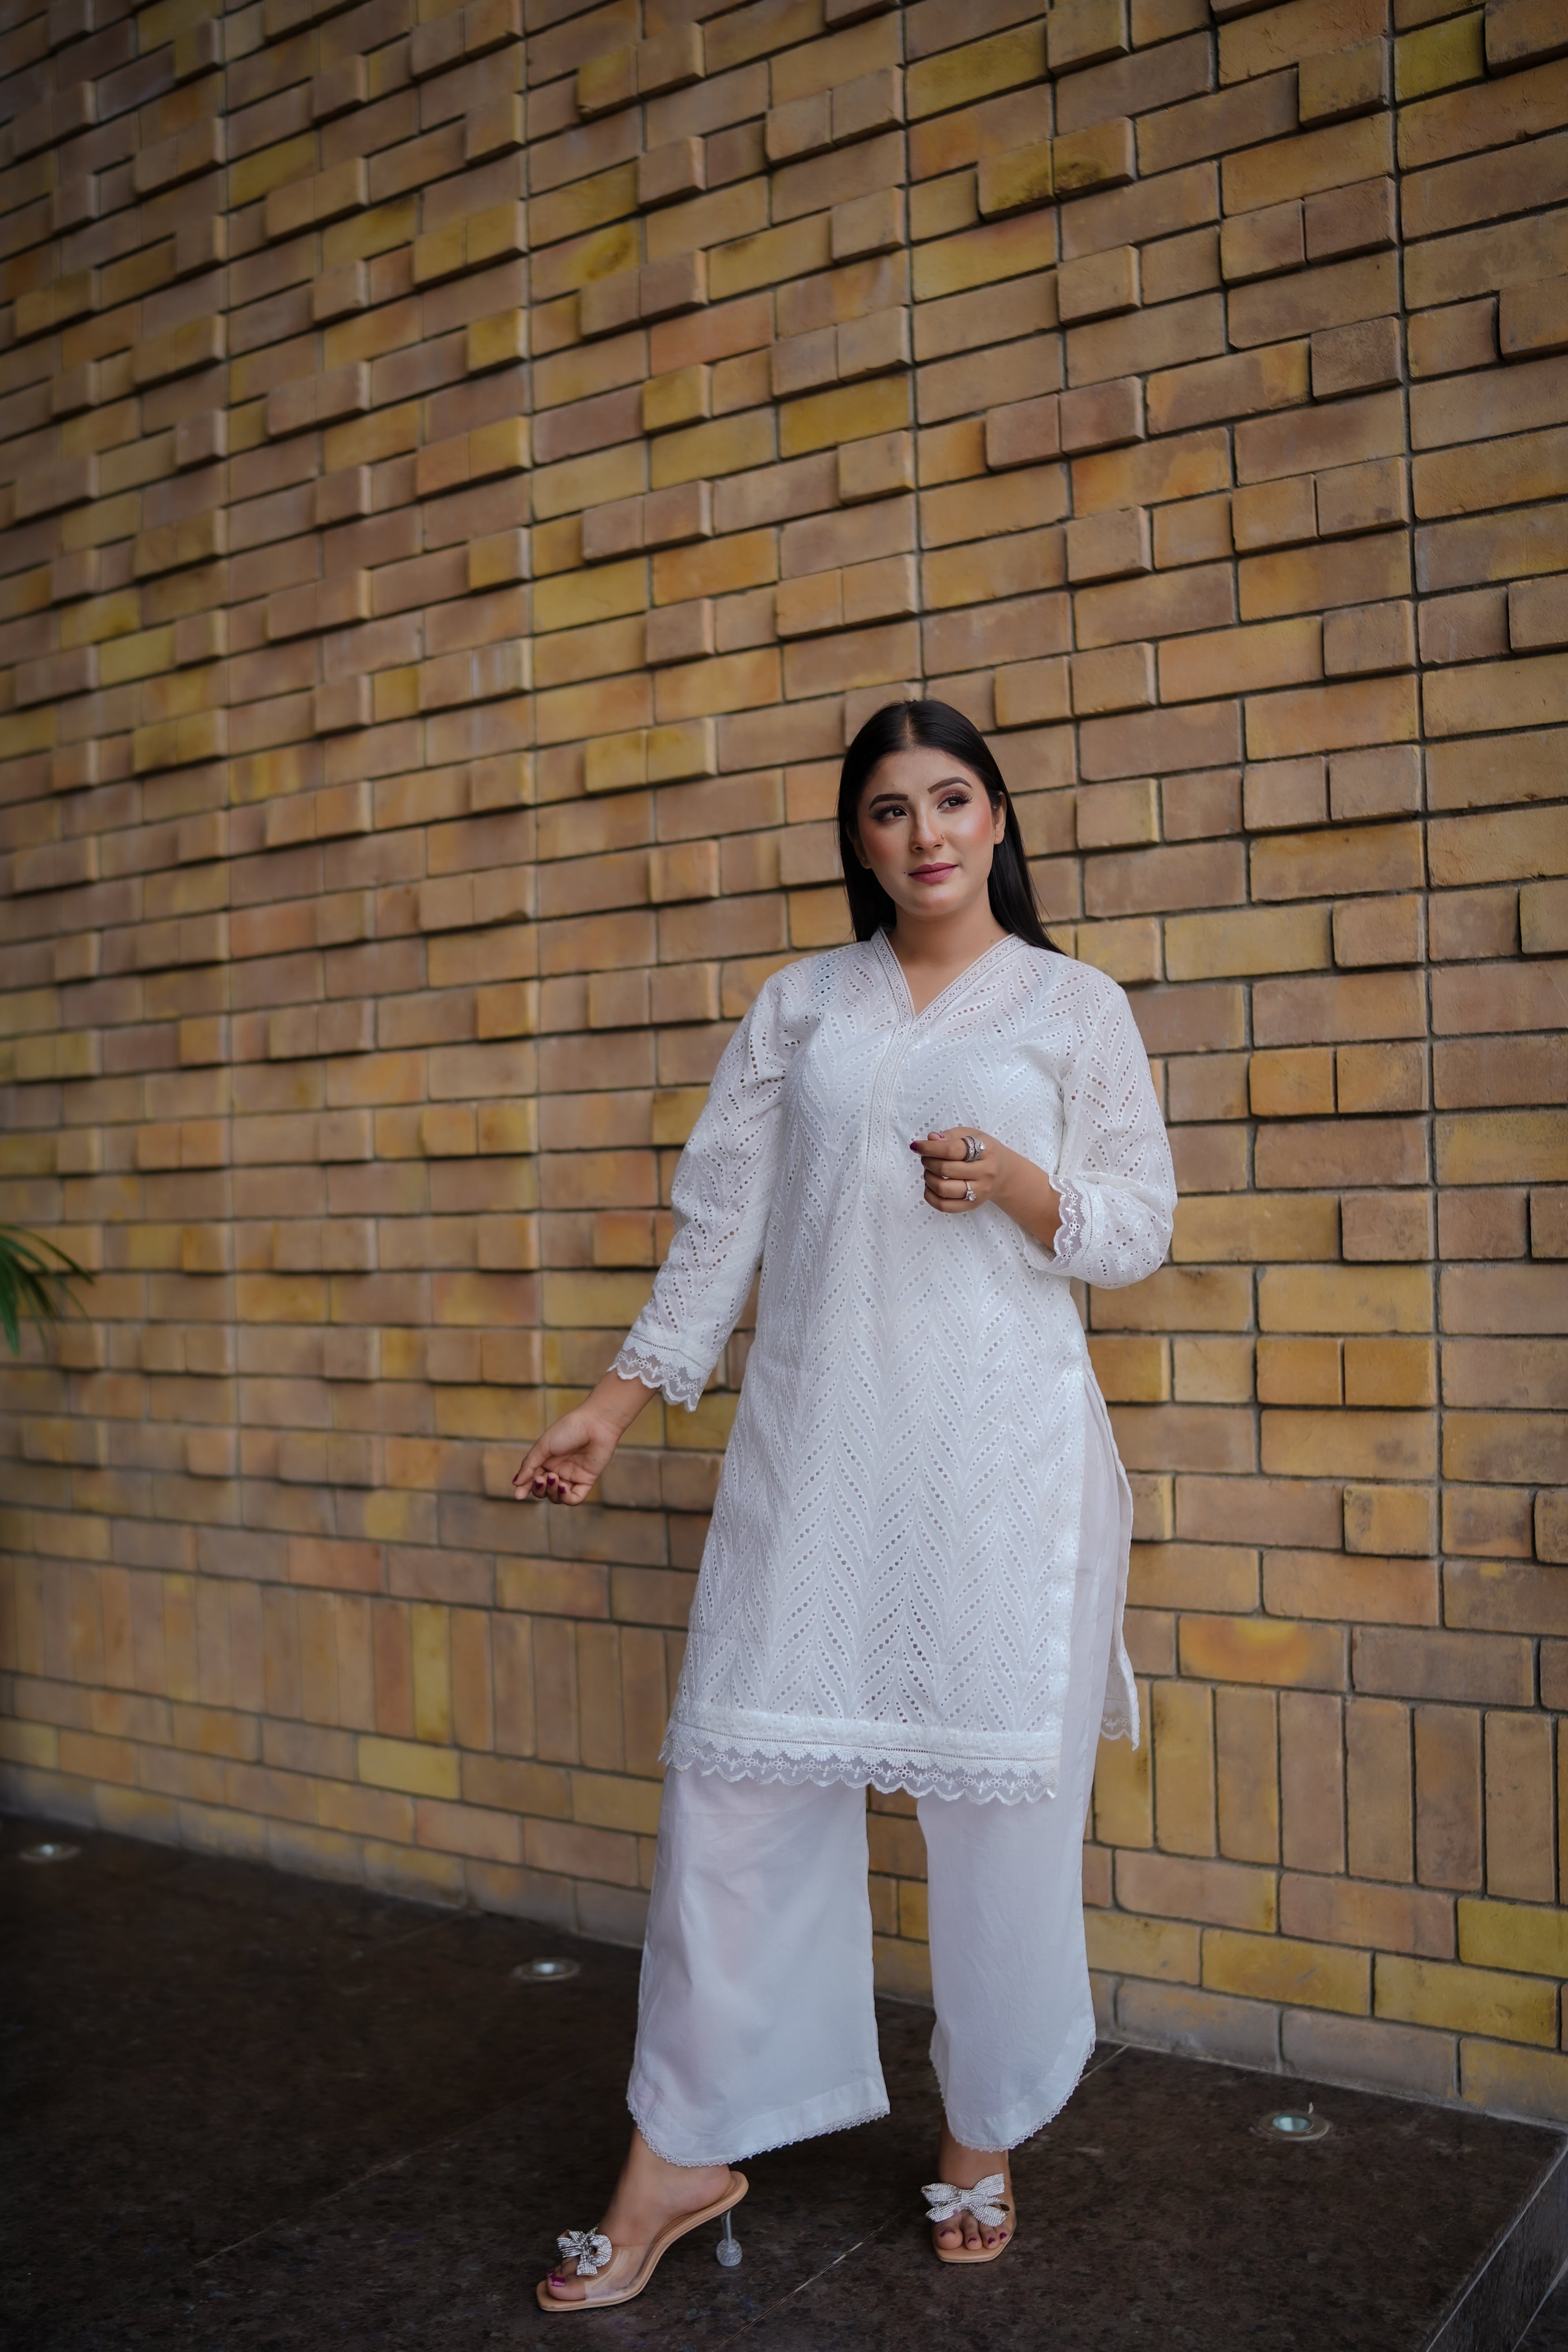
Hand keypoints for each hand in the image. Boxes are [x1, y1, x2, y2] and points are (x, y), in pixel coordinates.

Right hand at [512, 1371, 651, 1505]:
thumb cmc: (567, 1429)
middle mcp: (558, 1470)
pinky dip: (566, 1497)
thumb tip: (516, 1484)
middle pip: (543, 1491)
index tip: (519, 1495)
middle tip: (541, 1478)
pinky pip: (574, 1498)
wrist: (595, 1424)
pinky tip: (563, 1485)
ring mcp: (572, 1476)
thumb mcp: (543, 1446)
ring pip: (557, 1497)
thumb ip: (529, 1466)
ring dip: (552, 1492)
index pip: (532, 1480)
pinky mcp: (586, 1481)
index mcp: (546, 1460)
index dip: (525, 1488)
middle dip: (539, 1489)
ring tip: (553, 1477)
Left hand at [911, 1126, 1006, 1215]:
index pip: (951, 1150)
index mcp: (986, 1151)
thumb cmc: (984, 1151)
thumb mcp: (972, 1135)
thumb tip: (930, 1139)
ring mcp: (979, 1192)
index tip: (917, 1145)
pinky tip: (929, 1186)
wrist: (1004, 1174)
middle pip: (945, 1169)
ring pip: (943, 1189)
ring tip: (929, 1171)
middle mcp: (985, 1173)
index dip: (929, 1147)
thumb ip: (951, 1136)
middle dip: (928, 1161)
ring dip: (928, 1178)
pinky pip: (944, 1206)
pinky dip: (930, 1196)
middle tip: (925, 1157)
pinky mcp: (971, 1205)